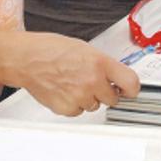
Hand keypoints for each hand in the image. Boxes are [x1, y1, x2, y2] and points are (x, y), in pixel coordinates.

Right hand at [4, 32, 139, 115]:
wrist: (28, 59)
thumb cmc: (52, 50)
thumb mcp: (86, 49)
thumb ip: (104, 64)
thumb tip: (116, 76)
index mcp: (100, 63)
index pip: (130, 82)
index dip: (132, 89)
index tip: (131, 90)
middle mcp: (92, 81)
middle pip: (113, 99)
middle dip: (107, 92)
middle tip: (94, 82)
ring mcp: (79, 96)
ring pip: (94, 106)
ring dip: (89, 98)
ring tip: (74, 83)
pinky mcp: (66, 108)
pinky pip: (78, 111)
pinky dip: (74, 104)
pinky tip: (65, 90)